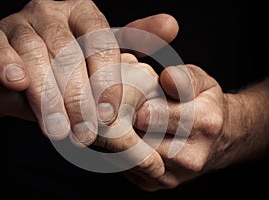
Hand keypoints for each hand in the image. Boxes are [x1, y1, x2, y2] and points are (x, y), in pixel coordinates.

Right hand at [0, 0, 177, 143]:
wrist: (25, 58)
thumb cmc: (70, 55)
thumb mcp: (102, 47)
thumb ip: (134, 39)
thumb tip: (171, 26)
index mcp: (82, 13)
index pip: (100, 39)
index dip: (107, 76)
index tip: (111, 113)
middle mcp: (52, 13)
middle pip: (67, 51)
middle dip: (78, 96)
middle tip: (87, 132)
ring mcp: (20, 22)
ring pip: (34, 53)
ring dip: (47, 94)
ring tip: (58, 130)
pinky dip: (5, 63)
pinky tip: (18, 85)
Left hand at [130, 64, 268, 190]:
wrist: (219, 141)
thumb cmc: (206, 107)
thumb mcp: (203, 83)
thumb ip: (184, 78)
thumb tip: (165, 78)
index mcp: (204, 124)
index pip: (154, 115)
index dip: (136, 103)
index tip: (130, 96)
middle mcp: (191, 156)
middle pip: (137, 138)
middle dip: (126, 122)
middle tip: (124, 109)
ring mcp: (173, 176)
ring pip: (129, 154)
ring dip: (123, 138)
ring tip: (129, 123)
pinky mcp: (157, 185)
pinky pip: (127, 166)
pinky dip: (125, 151)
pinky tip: (133, 139)